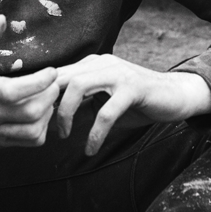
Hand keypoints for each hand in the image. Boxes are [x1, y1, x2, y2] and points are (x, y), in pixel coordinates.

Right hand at [0, 14, 59, 145]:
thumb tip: (2, 19)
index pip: (12, 92)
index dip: (38, 83)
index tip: (52, 71)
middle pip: (28, 113)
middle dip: (49, 96)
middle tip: (53, 83)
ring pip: (32, 131)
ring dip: (48, 113)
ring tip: (47, 97)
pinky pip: (30, 141)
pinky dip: (42, 127)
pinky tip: (40, 111)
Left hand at [54, 55, 210, 154]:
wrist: (175, 96)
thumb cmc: (138, 102)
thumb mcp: (103, 101)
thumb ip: (81, 103)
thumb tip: (49, 119)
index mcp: (92, 64)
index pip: (56, 75)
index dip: (41, 98)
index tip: (35, 121)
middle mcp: (102, 63)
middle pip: (60, 78)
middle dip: (46, 106)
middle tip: (43, 130)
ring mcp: (118, 73)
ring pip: (78, 87)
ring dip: (65, 115)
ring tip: (64, 136)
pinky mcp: (133, 88)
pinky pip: (106, 112)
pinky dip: (95, 133)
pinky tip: (91, 148)